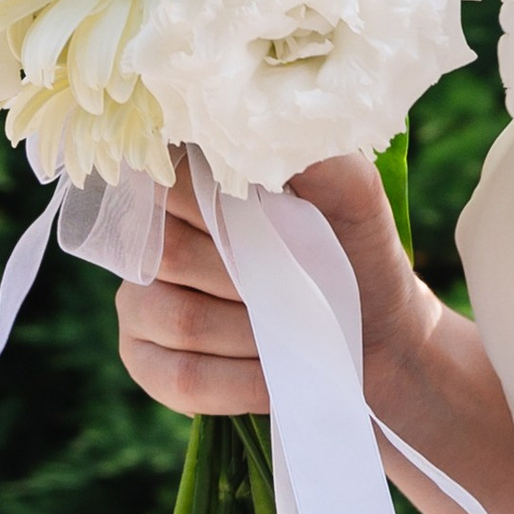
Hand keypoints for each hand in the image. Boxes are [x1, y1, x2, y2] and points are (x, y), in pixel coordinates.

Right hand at [114, 150, 423, 420]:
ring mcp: (139, 301)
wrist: (374, 334)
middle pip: (171, 252)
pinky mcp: (145, 362)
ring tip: (298, 330)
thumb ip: (314, 156)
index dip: (217, 203)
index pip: (167, 178)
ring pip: (181, 319)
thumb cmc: (355, 251)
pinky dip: (240, 382)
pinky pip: (181, 376)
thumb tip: (267, 131)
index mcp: (189, 184)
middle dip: (251, 277)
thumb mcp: (353, 194)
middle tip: (303, 284)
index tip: (274, 219)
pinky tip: (277, 376)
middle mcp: (149, 237)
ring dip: (254, 332)